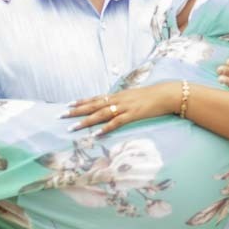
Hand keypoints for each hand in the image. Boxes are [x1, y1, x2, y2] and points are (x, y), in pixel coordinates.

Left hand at [64, 82, 180, 135]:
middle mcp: (118, 100)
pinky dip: (106, 128)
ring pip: (100, 114)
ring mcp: (124, 107)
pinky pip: (116, 122)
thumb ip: (123, 101)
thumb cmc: (152, 96)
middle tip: (61, 115)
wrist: (167, 94)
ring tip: (73, 127)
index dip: (82, 102)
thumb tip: (115, 105)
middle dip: (76, 111)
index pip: (95, 98)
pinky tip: (96, 134)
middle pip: (93, 106)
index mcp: (118, 95)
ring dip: (86, 121)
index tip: (68, 105)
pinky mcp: (132, 115)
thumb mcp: (134, 96)